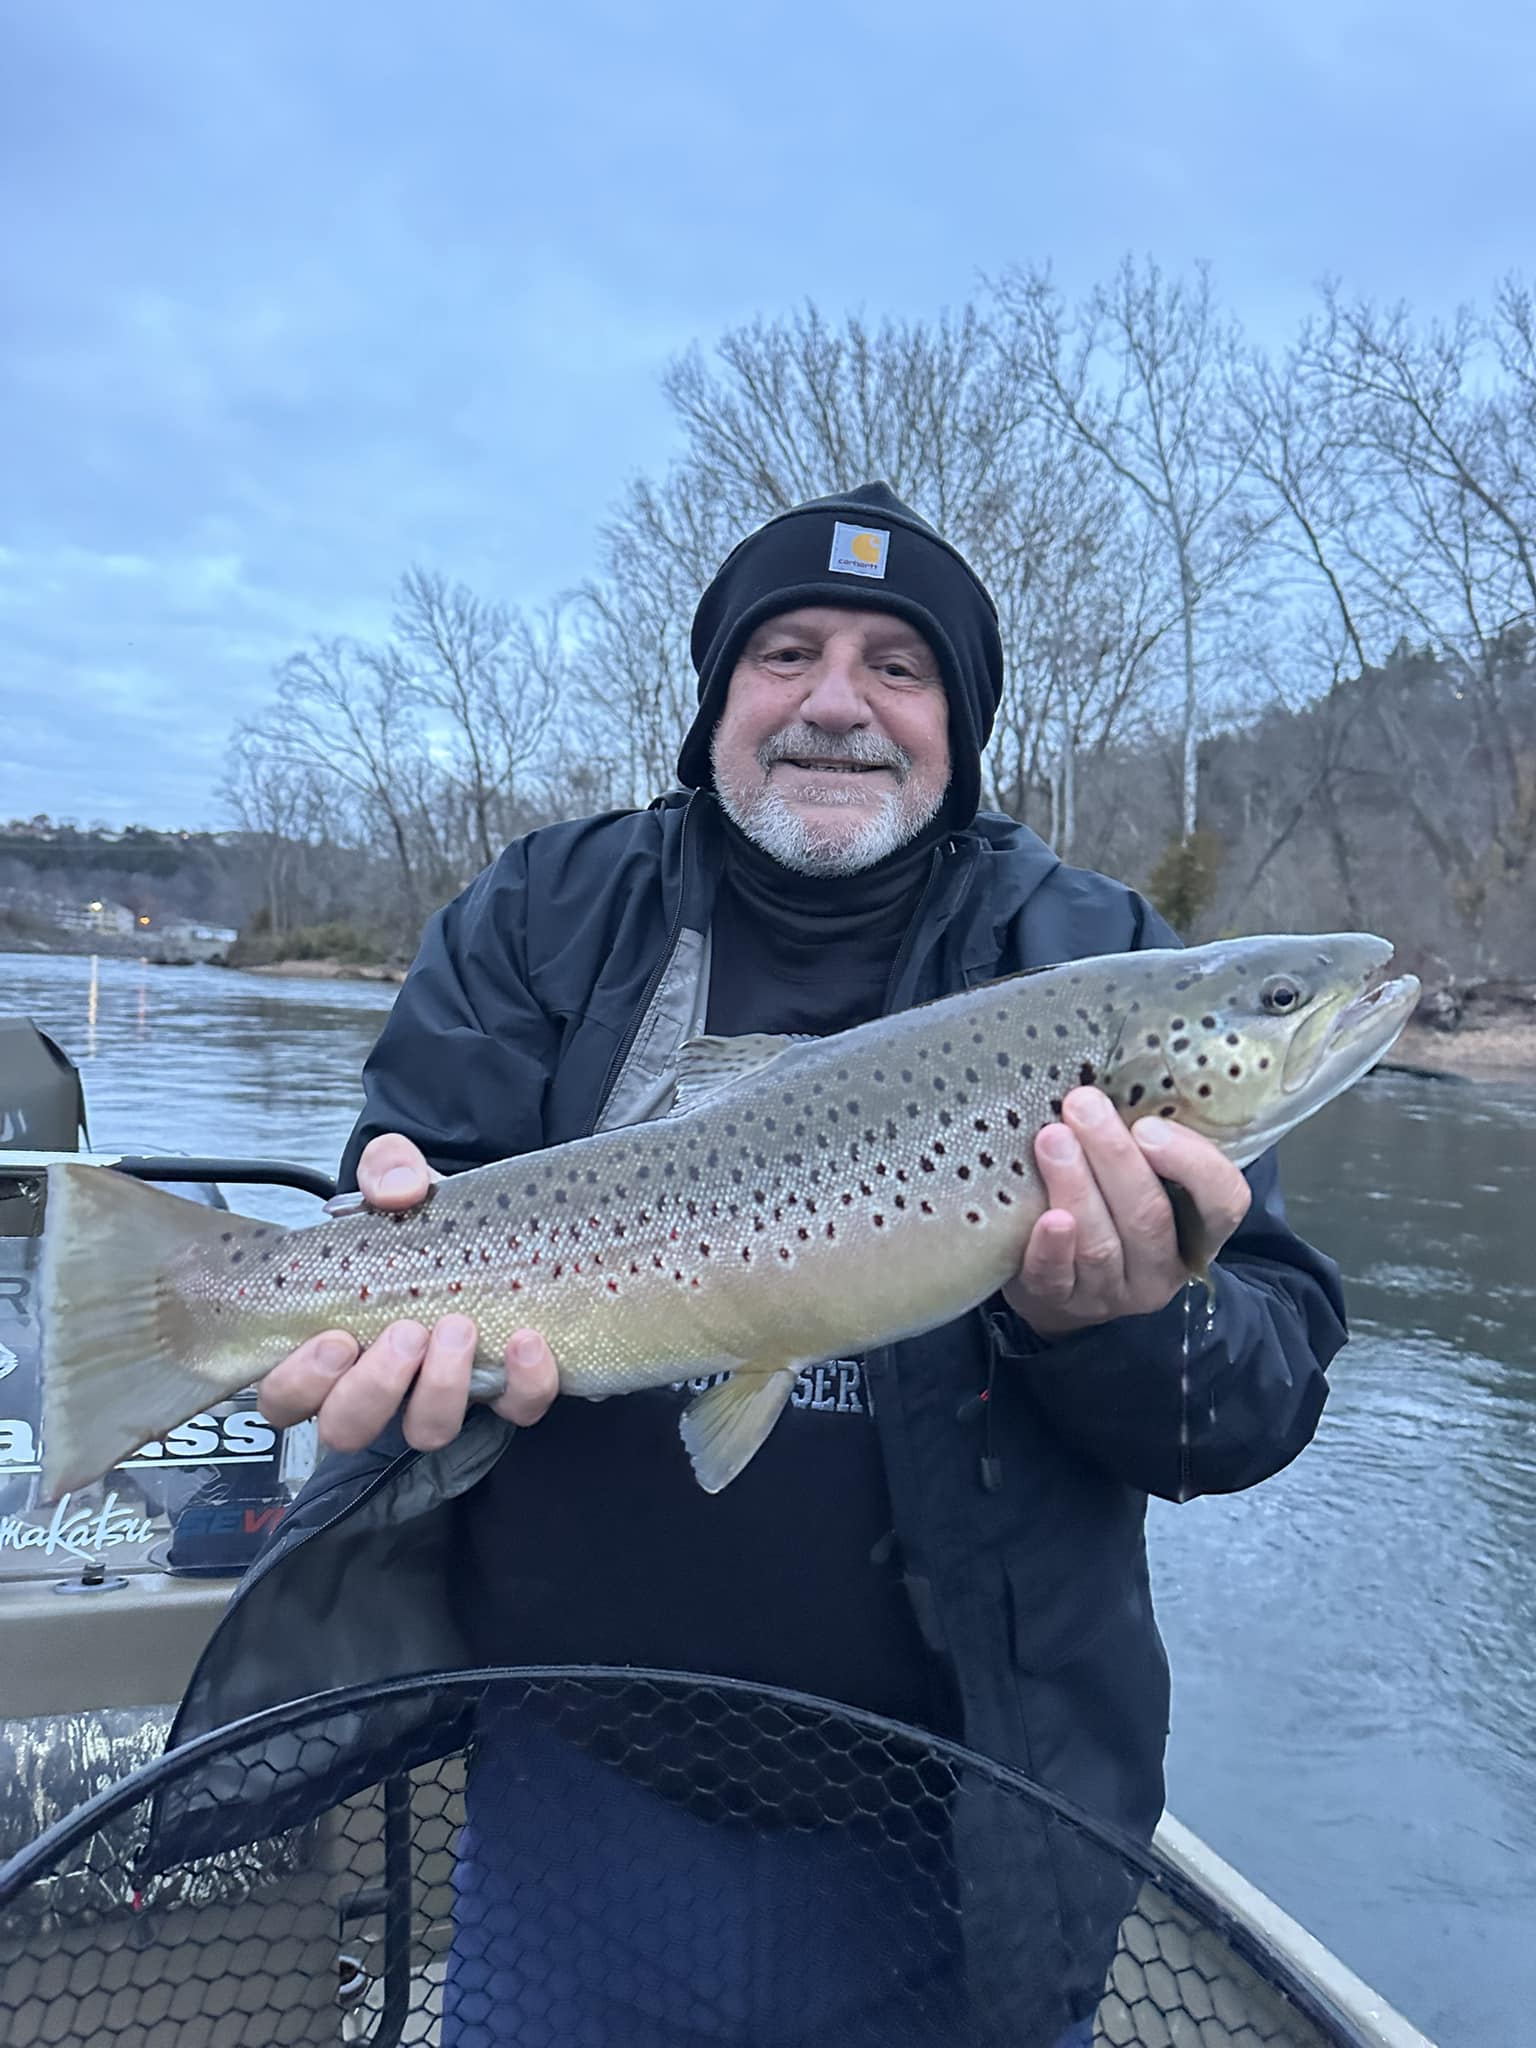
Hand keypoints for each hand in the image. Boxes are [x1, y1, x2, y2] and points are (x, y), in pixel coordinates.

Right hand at [258, 1132, 558, 1452]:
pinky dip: (523, 1383)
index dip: (299, 1385)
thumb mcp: (397, 1179)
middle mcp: (379, 1385)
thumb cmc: (423, 1217)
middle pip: (347, 1428)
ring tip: (459, 1326)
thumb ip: (386, 1169)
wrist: (494, 1219)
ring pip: (427, 1431)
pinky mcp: (505, 1391)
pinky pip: (516, 1409)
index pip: (284, 1399)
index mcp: (329, 1345)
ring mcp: (441, 1394)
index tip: (334, 1340)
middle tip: (405, 1332)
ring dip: (441, 1389)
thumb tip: (398, 1189)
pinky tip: (526, 1340)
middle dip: (373, 1389)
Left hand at [1001, 1087, 1251, 1340]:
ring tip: (1051, 1140)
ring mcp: (1111, 1292)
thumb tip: (1117, 1076)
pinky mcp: (1060, 1301)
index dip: (1191, 1163)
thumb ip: (1144, 1142)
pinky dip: (1051, 1248)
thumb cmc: (1108, 1207)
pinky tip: (1046, 1218)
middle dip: (1114, 1157)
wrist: (1060, 1282)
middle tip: (1082, 1106)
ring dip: (1077, 1187)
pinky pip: (1057, 1278)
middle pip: (1149, 1216)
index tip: (1148, 1126)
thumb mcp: (1143, 1177)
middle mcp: (1160, 1268)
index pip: (1223, 1201)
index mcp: (1196, 1232)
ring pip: (1102, 1244)